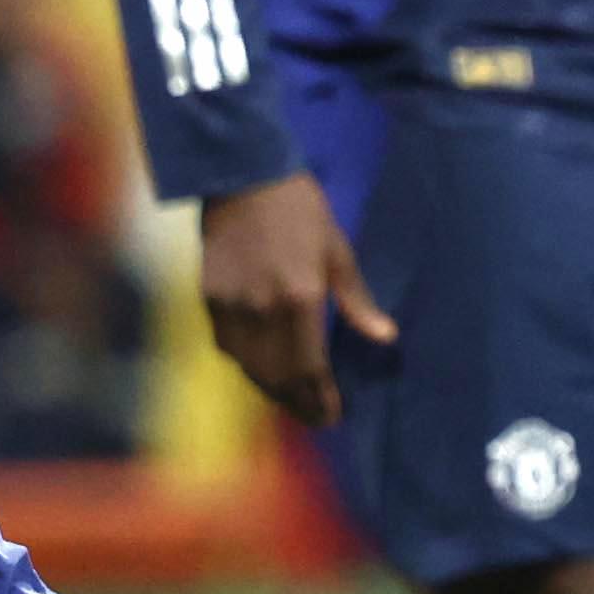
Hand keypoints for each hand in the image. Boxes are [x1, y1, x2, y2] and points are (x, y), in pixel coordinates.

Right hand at [194, 172, 391, 428]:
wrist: (242, 175)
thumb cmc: (300, 209)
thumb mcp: (337, 249)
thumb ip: (356, 299)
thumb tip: (385, 336)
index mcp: (301, 299)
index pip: (311, 368)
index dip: (320, 398)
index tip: (331, 417)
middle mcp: (264, 312)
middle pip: (279, 376)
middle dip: (297, 402)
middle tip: (314, 418)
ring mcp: (233, 307)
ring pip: (251, 367)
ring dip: (272, 389)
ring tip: (291, 400)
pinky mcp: (209, 299)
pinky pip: (228, 346)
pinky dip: (246, 363)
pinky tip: (260, 368)